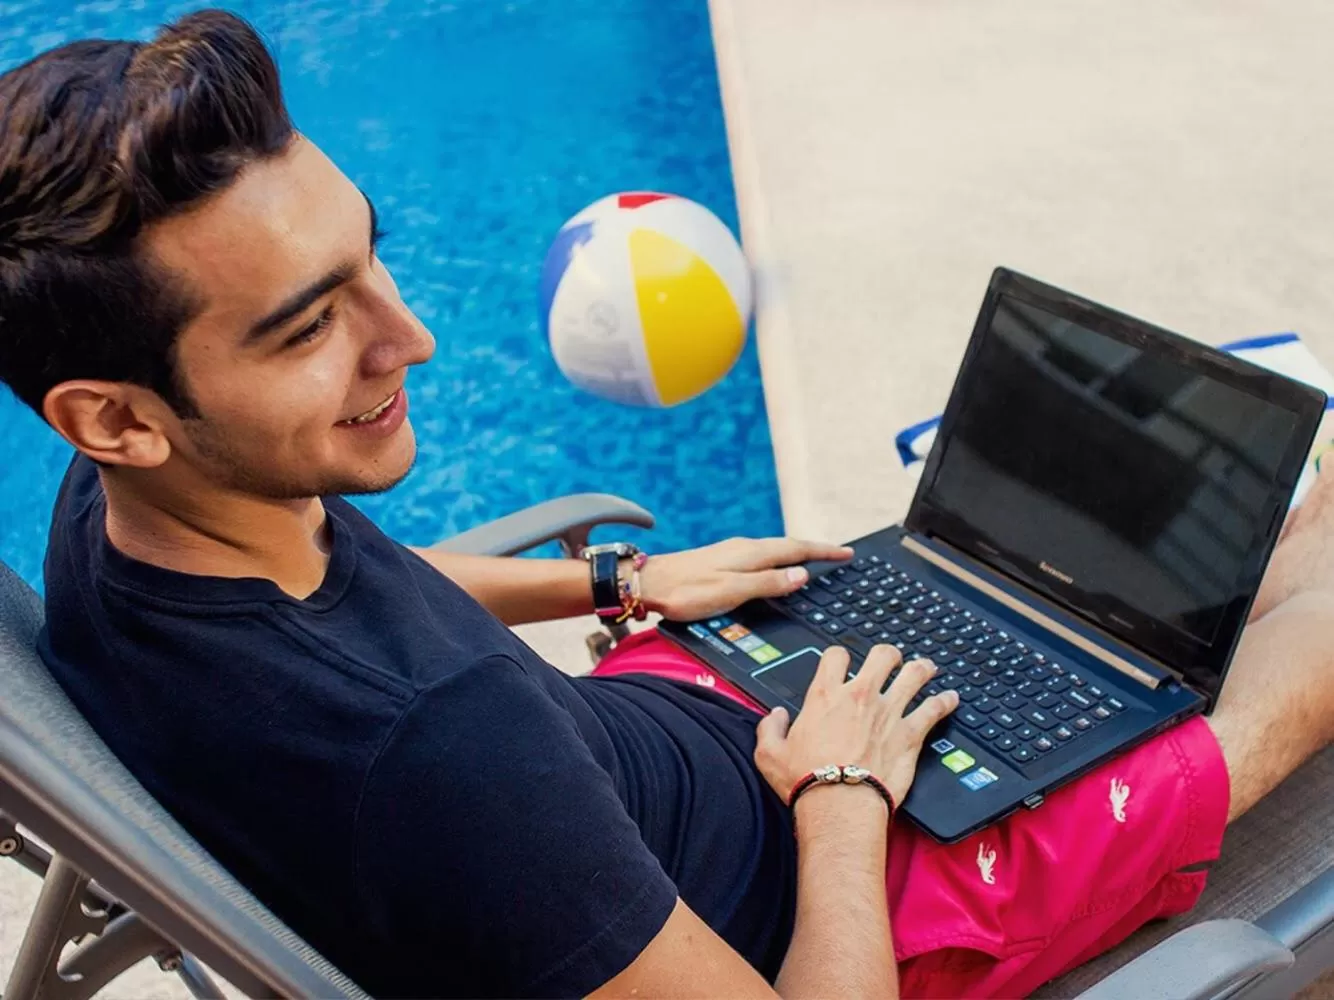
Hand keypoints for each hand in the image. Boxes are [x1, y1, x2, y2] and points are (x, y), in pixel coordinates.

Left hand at [638, 536, 853, 621]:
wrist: (647, 584)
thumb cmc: (686, 591)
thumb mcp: (732, 591)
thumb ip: (768, 583)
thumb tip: (802, 575)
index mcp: (751, 554)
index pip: (797, 550)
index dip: (824, 552)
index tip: (847, 553)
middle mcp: (743, 548)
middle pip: (788, 547)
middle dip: (815, 550)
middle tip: (838, 555)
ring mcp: (731, 553)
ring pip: (773, 552)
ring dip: (796, 555)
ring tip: (814, 561)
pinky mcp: (720, 561)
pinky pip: (759, 558)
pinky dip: (776, 561)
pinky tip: (773, 569)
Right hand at [752, 645, 959, 809]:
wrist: (839, 804)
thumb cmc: (805, 780)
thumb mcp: (769, 753)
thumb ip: (771, 728)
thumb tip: (776, 717)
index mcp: (826, 696)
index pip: (836, 655)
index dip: (840, 656)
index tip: (842, 663)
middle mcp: (861, 696)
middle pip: (883, 655)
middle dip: (889, 655)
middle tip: (891, 660)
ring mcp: (889, 712)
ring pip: (914, 675)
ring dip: (921, 669)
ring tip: (926, 668)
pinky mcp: (910, 734)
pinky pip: (934, 709)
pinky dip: (945, 702)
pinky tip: (951, 698)